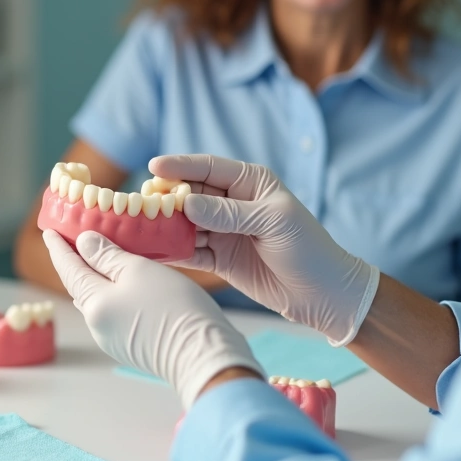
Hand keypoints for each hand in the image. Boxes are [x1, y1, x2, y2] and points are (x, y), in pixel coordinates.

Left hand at [43, 229, 262, 407]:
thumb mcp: (139, 271)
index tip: (48, 230)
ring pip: (99, 299)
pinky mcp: (134, 345)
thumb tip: (85, 243)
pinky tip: (127, 282)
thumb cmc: (173, 309)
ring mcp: (115, 338)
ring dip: (97, 277)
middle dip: (77, 261)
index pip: (68, 268)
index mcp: (93, 304)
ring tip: (101, 255)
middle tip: (75, 237)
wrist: (204, 356)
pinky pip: (116, 311)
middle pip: (81, 285)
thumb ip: (108, 256)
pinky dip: (114, 292)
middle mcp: (98, 324)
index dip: (59, 247)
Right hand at [151, 154, 379, 345]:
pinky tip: (151, 250)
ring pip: (185, 222)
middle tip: (139, 203)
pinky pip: (189, 250)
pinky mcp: (220, 258)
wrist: (324, 294)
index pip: (208, 167)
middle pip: (190, 194)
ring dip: (164, 224)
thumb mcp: (271, 222)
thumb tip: (186, 203)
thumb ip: (228, 212)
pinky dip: (171, 250)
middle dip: (165, 197)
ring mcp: (224, 231)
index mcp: (250, 183)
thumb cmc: (307, 248)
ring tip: (137, 226)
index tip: (153, 168)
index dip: (180, 166)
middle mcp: (234, 203)